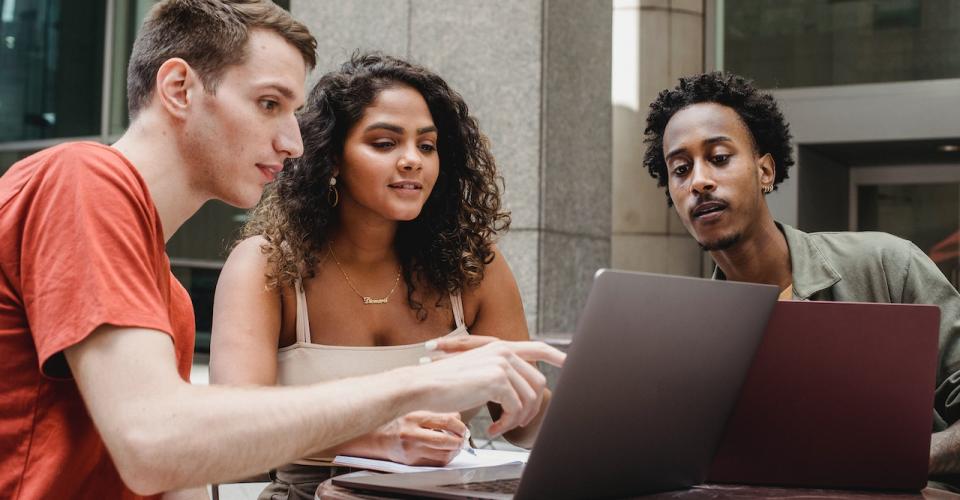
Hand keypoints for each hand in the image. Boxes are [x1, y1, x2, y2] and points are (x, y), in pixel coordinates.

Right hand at [377, 411, 466, 465]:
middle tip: (462, 438)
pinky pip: (435, 464)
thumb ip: (436, 413)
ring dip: (454, 451)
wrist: (378, 437)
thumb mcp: (416, 410)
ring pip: (443, 455)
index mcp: (414, 417)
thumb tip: (457, 417)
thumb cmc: (397, 422)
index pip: (446, 421)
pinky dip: (445, 458)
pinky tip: (445, 452)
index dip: (459, 426)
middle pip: (445, 441)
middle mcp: (412, 434)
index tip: (462, 427)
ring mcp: (411, 450)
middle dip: (459, 441)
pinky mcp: (412, 462)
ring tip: (455, 445)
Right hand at [412, 339, 563, 436]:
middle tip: (516, 422)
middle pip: (537, 383)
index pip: (538, 348)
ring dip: (517, 419)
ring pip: (529, 398)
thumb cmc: (445, 383)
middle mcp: (504, 352)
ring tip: (501, 426)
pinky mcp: (497, 381)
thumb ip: (500, 374)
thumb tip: (521, 389)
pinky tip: (493, 427)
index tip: (569, 363)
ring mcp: (502, 365)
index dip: (557, 355)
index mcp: (500, 347)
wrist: (424, 385)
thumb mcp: (477, 372)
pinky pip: (515, 409)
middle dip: (531, 407)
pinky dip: (507, 423)